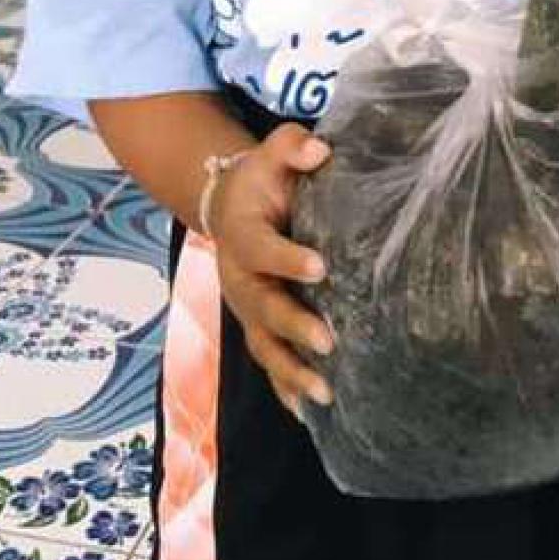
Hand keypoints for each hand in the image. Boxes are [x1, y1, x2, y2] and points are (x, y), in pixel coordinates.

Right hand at [209, 123, 335, 421]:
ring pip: (265, 345)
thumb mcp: (270, 154)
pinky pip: (269, 362)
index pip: (262, 248)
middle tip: (329, 340)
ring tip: (326, 394)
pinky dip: (286, 389)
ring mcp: (247, 309)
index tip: (321, 267)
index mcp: (242, 234)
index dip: (288, 258)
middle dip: (294, 326)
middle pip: (263, 307)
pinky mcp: (256, 327)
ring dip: (292, 371)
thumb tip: (320, 149)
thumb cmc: (261, 180)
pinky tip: (310, 413)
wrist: (229, 206)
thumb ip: (292, 146)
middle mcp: (239, 278)